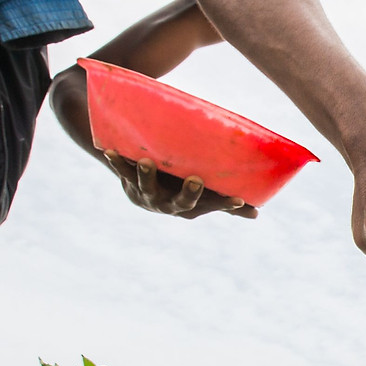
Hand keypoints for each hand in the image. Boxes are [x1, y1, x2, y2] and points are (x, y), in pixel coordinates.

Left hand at [103, 152, 257, 218]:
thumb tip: (256, 214)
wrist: (140, 184)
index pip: (211, 207)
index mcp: (190, 208)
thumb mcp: (203, 197)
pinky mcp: (129, 183)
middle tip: (196, 180)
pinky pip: (123, 172)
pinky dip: (116, 162)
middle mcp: (169, 206)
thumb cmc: (179, 189)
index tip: (237, 198)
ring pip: (148, 186)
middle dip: (188, 192)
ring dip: (146, 175)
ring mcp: (148, 196)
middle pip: (181, 202)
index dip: (224, 204)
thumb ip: (226, 205)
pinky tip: (109, 151)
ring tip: (146, 162)